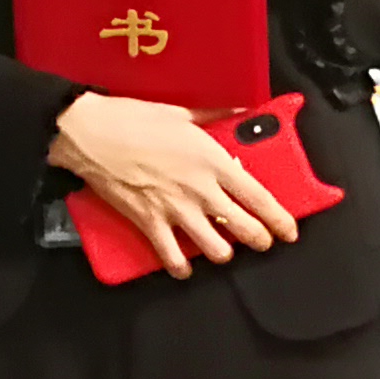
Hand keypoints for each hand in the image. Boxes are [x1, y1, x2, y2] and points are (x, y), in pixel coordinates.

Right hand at [50, 91, 295, 280]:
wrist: (90, 134)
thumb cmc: (133, 119)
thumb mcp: (181, 112)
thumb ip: (215, 115)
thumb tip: (241, 111)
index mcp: (212, 161)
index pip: (258, 197)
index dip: (280, 218)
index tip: (289, 230)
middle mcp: (200, 190)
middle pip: (245, 228)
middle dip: (260, 240)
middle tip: (262, 242)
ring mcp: (175, 209)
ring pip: (216, 248)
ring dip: (224, 253)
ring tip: (224, 250)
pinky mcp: (149, 222)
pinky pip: (172, 256)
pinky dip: (180, 266)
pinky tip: (184, 268)